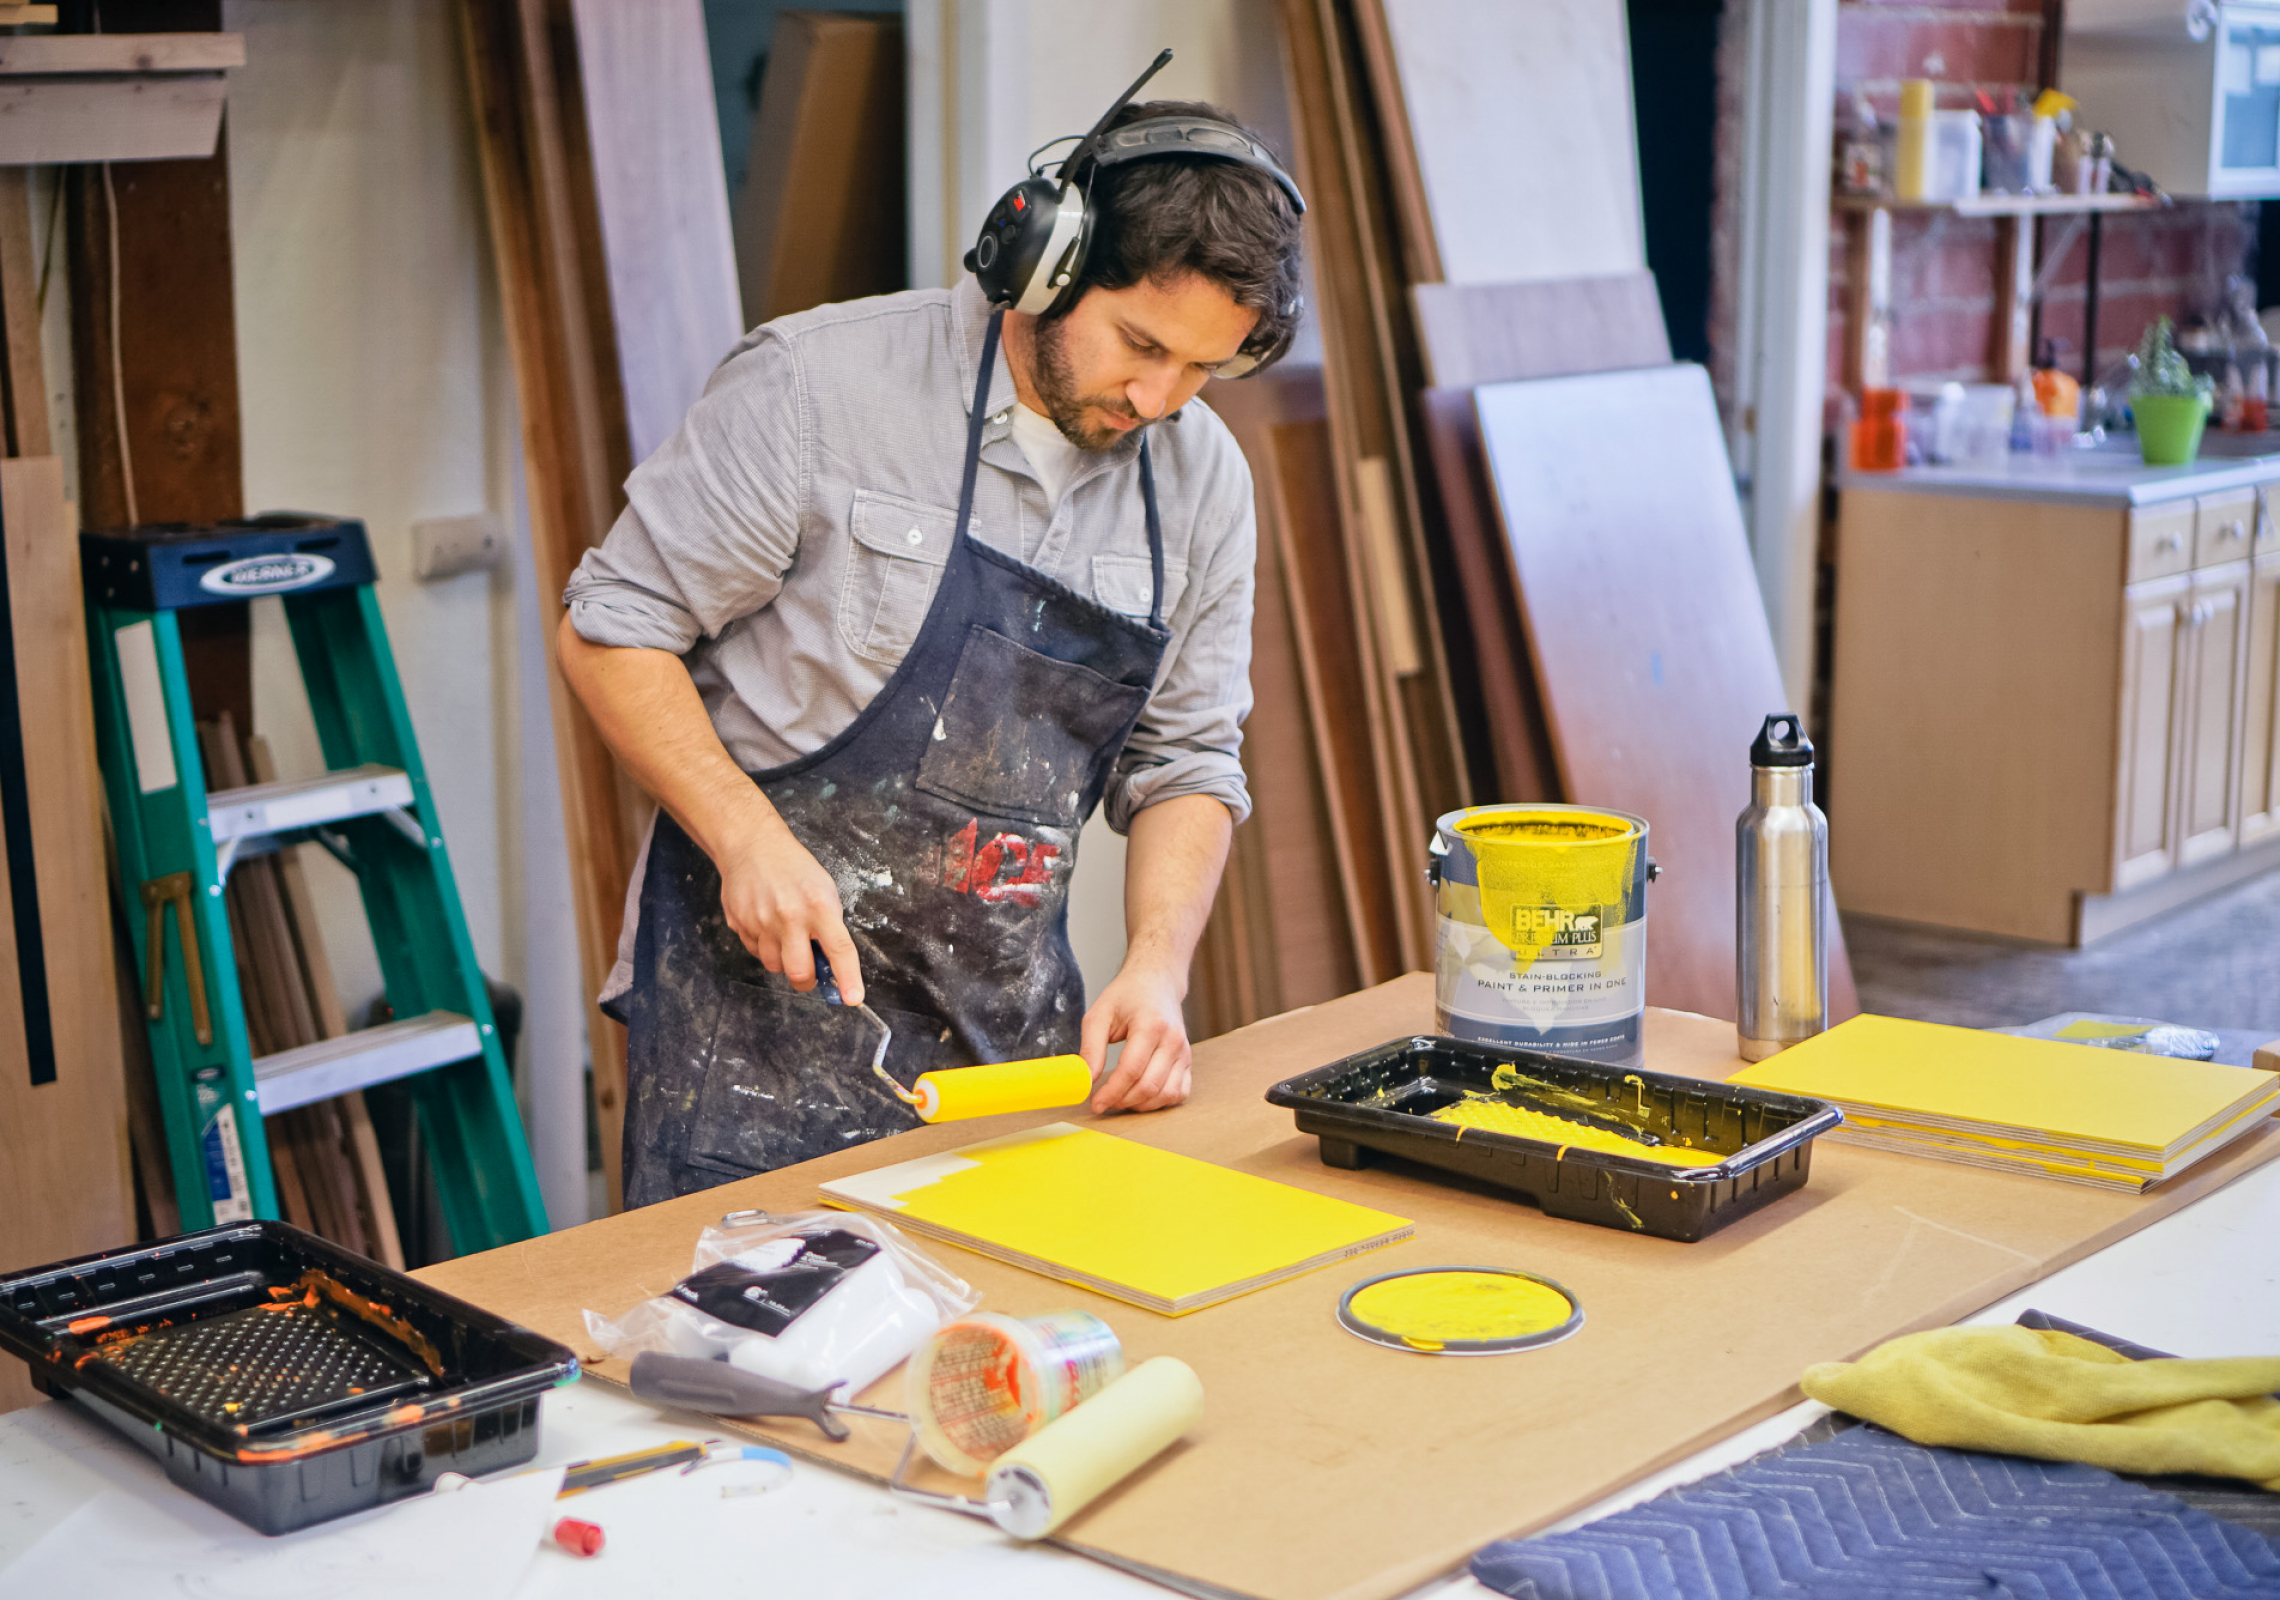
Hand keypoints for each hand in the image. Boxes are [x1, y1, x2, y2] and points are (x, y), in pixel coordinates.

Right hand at [716, 820, 863, 1004]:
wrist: (752, 845)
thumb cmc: (794, 868)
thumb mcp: (824, 890)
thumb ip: (829, 926)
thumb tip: (831, 963)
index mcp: (819, 906)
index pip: (839, 950)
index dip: (848, 978)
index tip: (853, 997)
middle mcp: (790, 917)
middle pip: (800, 973)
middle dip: (808, 980)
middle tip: (810, 972)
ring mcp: (761, 922)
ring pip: (775, 967)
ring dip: (784, 961)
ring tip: (785, 935)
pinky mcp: (740, 924)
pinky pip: (755, 952)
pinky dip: (765, 947)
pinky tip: (767, 925)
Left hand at [1080, 963, 1191, 1112]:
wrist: (1157, 983)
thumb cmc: (1127, 995)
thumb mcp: (1099, 1015)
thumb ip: (1091, 1048)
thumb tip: (1086, 1080)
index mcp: (1150, 1025)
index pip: (1131, 1070)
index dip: (1112, 1092)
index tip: (1095, 1103)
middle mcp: (1172, 1040)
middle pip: (1149, 1086)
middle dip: (1122, 1101)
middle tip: (1104, 1101)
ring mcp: (1184, 1052)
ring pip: (1166, 1094)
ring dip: (1140, 1105)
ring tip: (1120, 1099)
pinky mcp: (1188, 1061)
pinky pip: (1179, 1093)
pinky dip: (1160, 1102)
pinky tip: (1142, 1096)